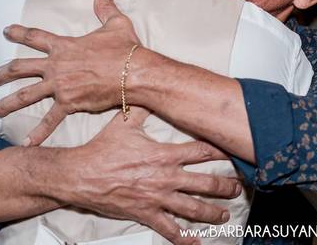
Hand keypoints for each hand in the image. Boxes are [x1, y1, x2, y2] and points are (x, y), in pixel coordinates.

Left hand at [0, 0, 140, 144]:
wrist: (134, 72)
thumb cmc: (126, 48)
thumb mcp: (116, 23)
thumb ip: (105, 8)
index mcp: (65, 46)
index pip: (36, 37)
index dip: (19, 32)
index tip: (6, 31)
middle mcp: (56, 65)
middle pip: (21, 67)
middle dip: (4, 72)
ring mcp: (59, 86)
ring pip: (26, 95)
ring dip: (8, 102)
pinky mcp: (68, 103)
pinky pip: (50, 120)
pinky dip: (38, 133)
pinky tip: (26, 144)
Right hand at [66, 108, 240, 244]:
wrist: (78, 175)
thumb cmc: (100, 150)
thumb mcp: (123, 122)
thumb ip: (141, 107)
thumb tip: (147, 88)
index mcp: (163, 155)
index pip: (201, 151)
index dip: (221, 151)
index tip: (234, 152)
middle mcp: (165, 177)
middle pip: (204, 183)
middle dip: (224, 187)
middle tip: (237, 189)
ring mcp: (156, 198)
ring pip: (192, 208)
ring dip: (212, 212)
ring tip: (225, 214)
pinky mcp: (145, 214)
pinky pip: (169, 229)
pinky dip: (184, 238)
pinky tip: (196, 242)